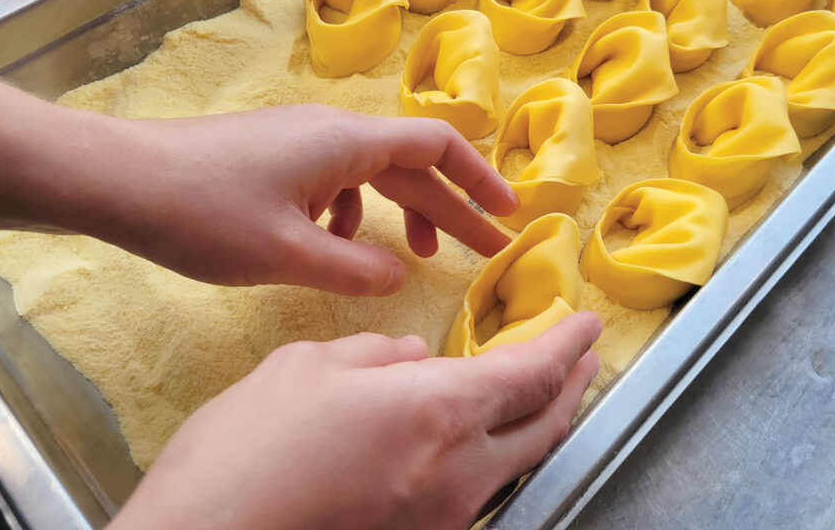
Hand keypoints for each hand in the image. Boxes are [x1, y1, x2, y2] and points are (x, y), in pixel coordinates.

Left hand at [0, 83, 517, 294]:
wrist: (116, 179)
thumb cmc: (203, 212)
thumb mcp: (287, 253)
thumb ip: (355, 268)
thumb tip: (399, 274)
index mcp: (347, 143)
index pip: (436, 147)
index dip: (479, 179)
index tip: (508, 214)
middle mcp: (331, 132)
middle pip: (410, 166)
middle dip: (452, 209)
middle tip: (487, 252)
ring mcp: (300, 142)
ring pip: (372, 176)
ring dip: (402, 214)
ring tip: (416, 257)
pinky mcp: (274, 157)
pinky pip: (334, 182)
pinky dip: (352, 215)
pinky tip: (335, 246)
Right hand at [108, 312, 601, 529]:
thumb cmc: (247, 452)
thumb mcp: (307, 368)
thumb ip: (375, 355)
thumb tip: (412, 355)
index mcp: (437, 411)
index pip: (532, 372)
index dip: (567, 344)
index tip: (587, 324)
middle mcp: (457, 471)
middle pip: (545, 424)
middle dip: (573, 385)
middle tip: (584, 358)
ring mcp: (442, 517)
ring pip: (517, 464)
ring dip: (541, 422)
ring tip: (543, 393)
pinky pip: (477, 492)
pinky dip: (497, 457)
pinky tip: (478, 441)